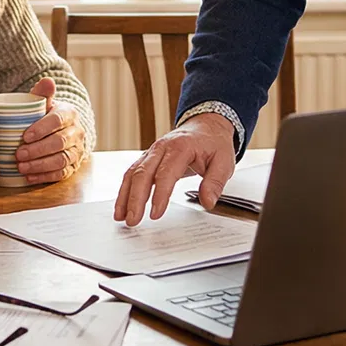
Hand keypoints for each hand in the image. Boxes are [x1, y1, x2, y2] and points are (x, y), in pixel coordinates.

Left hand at [15, 78, 85, 184]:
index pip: (58, 121)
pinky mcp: (73, 166)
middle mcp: (77, 132)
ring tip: (21, 167)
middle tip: (18, 154)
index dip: (41, 129)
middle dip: (37, 150)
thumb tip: (47, 81)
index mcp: (70, 113)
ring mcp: (77, 150)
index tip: (24, 136)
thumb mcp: (45, 103)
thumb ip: (42, 94)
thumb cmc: (47, 115)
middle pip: (59, 142)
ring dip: (40, 165)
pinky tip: (29, 176)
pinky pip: (61, 173)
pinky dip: (45, 176)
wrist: (62, 129)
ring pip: (61, 160)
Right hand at [113, 113, 235, 225]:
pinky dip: (125, 190)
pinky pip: (131, 173)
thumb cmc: (213, 143)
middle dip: (135, 199)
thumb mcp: (224, 161)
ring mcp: (152, 152)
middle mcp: (162, 147)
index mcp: (180, 147)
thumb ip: (215, 183)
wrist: (206, 125)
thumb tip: (207, 202)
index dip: (159, 194)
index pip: (166, 173)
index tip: (156, 213)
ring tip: (121, 217)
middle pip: (142, 173)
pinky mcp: (147, 158)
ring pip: (132, 173)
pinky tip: (121, 206)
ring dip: (125, 196)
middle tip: (133, 220)